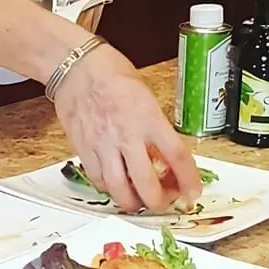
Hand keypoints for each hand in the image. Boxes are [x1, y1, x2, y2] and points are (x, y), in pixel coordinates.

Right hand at [53, 43, 201, 212]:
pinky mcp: (84, 149)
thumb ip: (155, 127)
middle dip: (159, 201)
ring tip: (139, 200)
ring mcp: (103, 145)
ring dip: (133, 202)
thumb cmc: (111, 73)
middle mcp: (127, 135)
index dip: (189, 181)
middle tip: (164, 199)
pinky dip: (109, 189)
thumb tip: (163, 153)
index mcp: (149, 118)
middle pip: (148, 185)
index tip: (192, 193)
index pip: (177, 157)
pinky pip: (98, 181)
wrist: (76, 66)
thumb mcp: (146, 96)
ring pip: (119, 190)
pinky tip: (115, 184)